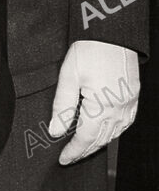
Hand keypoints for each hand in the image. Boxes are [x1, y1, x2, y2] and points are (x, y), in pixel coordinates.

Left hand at [48, 40, 139, 164]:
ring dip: (99, 143)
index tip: (63, 158)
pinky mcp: (134, 96)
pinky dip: (114, 131)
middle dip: (85, 151)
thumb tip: (56, 131)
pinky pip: (126, 123)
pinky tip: (105, 131)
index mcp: (100, 105)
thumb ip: (62, 106)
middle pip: (101, 139)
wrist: (112, 32)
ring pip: (114, 134)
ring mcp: (129, 103)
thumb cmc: (90, 49)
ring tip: (84, 147)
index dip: (74, 151)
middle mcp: (118, 108)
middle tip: (71, 156)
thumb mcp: (69, 75)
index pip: (85, 138)